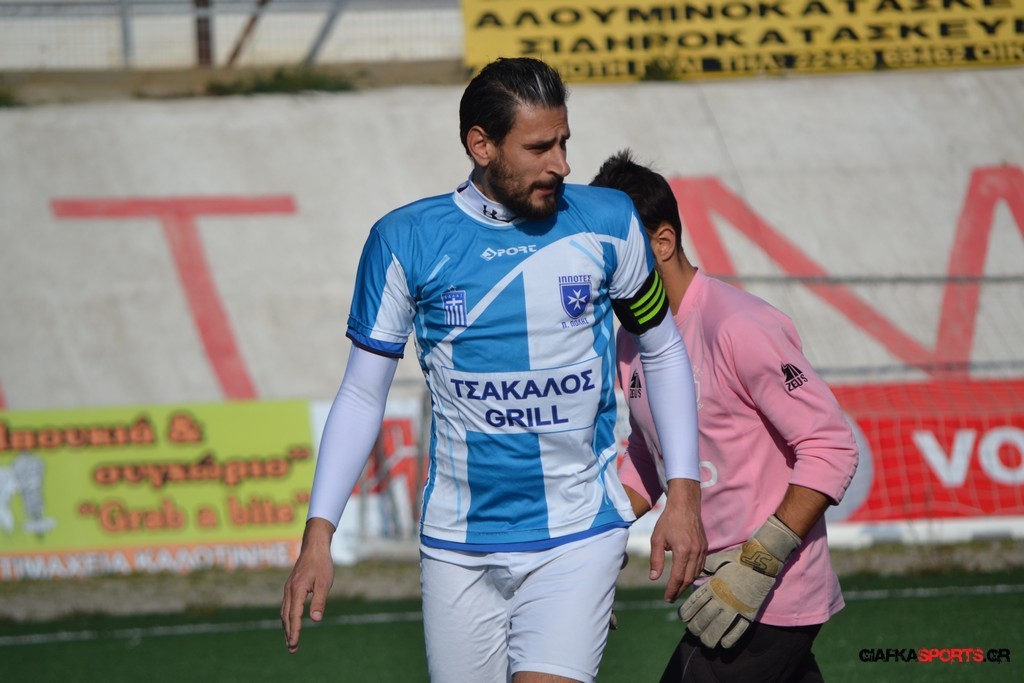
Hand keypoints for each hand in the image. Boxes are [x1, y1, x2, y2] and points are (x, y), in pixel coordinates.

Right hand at [280, 518, 335, 653]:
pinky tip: (290, 623)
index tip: (294, 644)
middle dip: (289, 633)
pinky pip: (286, 606)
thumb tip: (315, 619)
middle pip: (286, 617)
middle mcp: (289, 591)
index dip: (295, 631)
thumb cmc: (321, 564)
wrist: (314, 546)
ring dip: (287, 627)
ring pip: (284, 612)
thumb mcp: (324, 582)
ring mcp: (288, 589)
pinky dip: (287, 618)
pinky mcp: (290, 587)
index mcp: (297, 590)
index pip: (294, 616)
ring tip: (290, 641)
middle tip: (292, 649)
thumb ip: (319, 601)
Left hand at [649, 479, 706, 601]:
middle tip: (671, 598)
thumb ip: (655, 560)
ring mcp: (702, 550)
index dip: (672, 590)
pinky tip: (686, 577)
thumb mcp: (657, 539)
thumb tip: (654, 578)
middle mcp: (695, 553)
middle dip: (679, 590)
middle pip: (688, 578)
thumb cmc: (668, 521)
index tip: (666, 598)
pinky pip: (700, 566)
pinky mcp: (705, 547)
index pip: (677, 577)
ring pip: (696, 573)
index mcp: (682, 551)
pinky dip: (693, 574)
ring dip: (687, 584)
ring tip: (677, 589)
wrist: (685, 505)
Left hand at [679, 515, 800, 648]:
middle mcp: (722, 599)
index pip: (694, 604)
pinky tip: (724, 644)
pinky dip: (730, 639)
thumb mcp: (717, 561)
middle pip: (704, 618)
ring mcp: (736, 608)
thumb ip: (705, 569)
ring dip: (709, 637)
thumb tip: (695, 575)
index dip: (686, 613)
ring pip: (718, 628)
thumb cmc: (738, 558)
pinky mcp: (749, 613)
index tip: (683, 618)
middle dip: (695, 627)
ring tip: (705, 641)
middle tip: (693, 631)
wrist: (762, 560)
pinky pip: (738, 631)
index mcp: (713, 586)